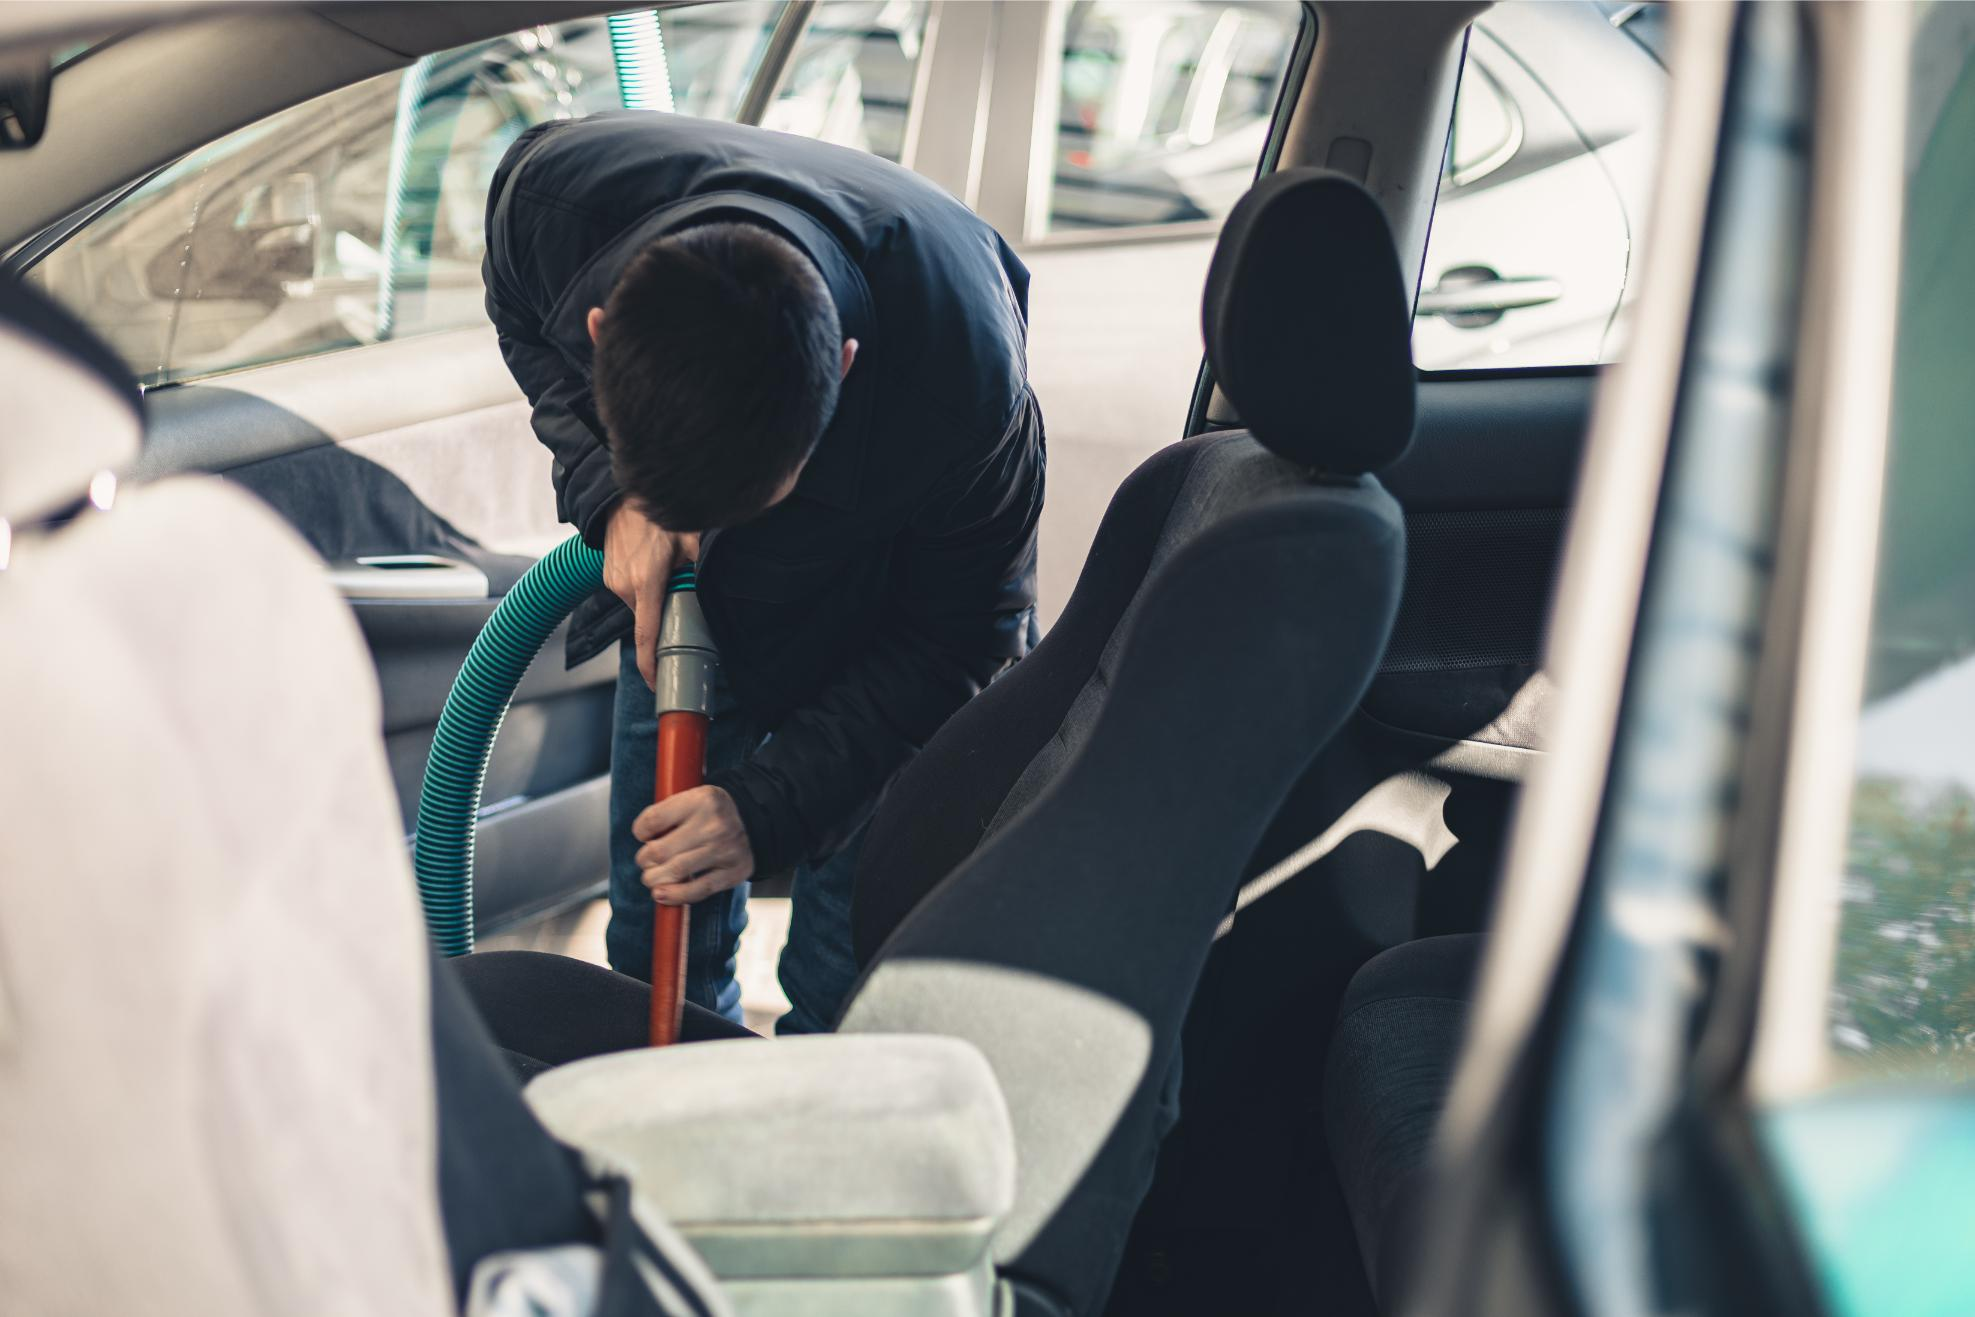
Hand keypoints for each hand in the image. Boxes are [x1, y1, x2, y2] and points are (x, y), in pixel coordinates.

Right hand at [602, 502, 700, 688]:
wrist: (621, 496)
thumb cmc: (658, 517)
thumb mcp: (690, 538)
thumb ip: (704, 566)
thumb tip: (720, 586)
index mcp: (645, 583)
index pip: (646, 634)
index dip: (650, 664)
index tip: (656, 683)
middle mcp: (624, 586)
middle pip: (649, 619)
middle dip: (665, 617)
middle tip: (682, 600)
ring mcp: (613, 580)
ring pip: (640, 605)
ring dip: (655, 599)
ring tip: (666, 572)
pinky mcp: (608, 575)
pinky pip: (630, 592)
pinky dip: (644, 589)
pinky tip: (653, 566)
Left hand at [633, 786, 754, 903]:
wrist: (756, 821)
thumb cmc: (711, 813)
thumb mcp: (692, 799)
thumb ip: (667, 815)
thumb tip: (644, 845)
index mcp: (701, 800)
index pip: (653, 820)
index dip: (640, 831)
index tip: (644, 835)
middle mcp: (714, 825)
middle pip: (660, 851)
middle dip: (644, 860)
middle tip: (646, 861)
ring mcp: (725, 850)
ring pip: (675, 872)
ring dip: (654, 879)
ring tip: (651, 877)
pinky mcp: (732, 873)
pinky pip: (697, 890)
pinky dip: (674, 896)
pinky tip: (661, 894)